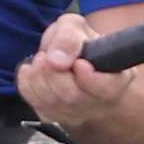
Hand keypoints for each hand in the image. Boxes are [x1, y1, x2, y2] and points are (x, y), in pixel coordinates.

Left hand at [17, 13, 135, 128]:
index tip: (79, 63)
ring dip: (39, 76)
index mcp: (115, 80)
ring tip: (43, 58)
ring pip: (51, 102)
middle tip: (49, 55)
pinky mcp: (53, 117)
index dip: (90, 78)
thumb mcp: (75, 27)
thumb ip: (68, 37)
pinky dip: (27, 82)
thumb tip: (57, 60)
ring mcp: (75, 114)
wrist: (68, 56)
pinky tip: (34, 70)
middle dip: (54, 72)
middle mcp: (98, 103)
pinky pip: (35, 103)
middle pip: (72, 96)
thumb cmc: (78, 42)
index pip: (107, 89)